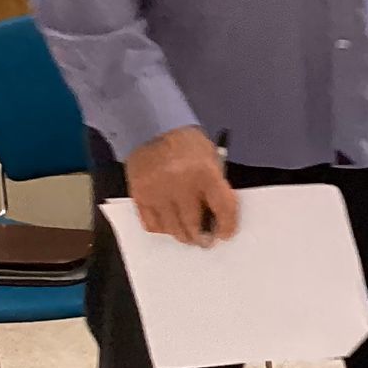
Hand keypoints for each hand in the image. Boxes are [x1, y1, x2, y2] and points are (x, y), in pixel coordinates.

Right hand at [125, 127, 236, 247]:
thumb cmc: (186, 143)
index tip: (226, 234)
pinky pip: (152, 224)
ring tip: (188, 235)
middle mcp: (180, 185)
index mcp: (205, 172)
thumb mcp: (211, 158)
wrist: (151, 127)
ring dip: (182, 235)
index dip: (227, 225)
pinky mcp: (140, 196)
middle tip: (205, 241)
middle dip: (202, 237)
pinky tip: (169, 224)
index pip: (222, 208)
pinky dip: (163, 229)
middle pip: (194, 225)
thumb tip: (217, 216)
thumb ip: (215, 186)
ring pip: (172, 229)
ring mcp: (158, 192)